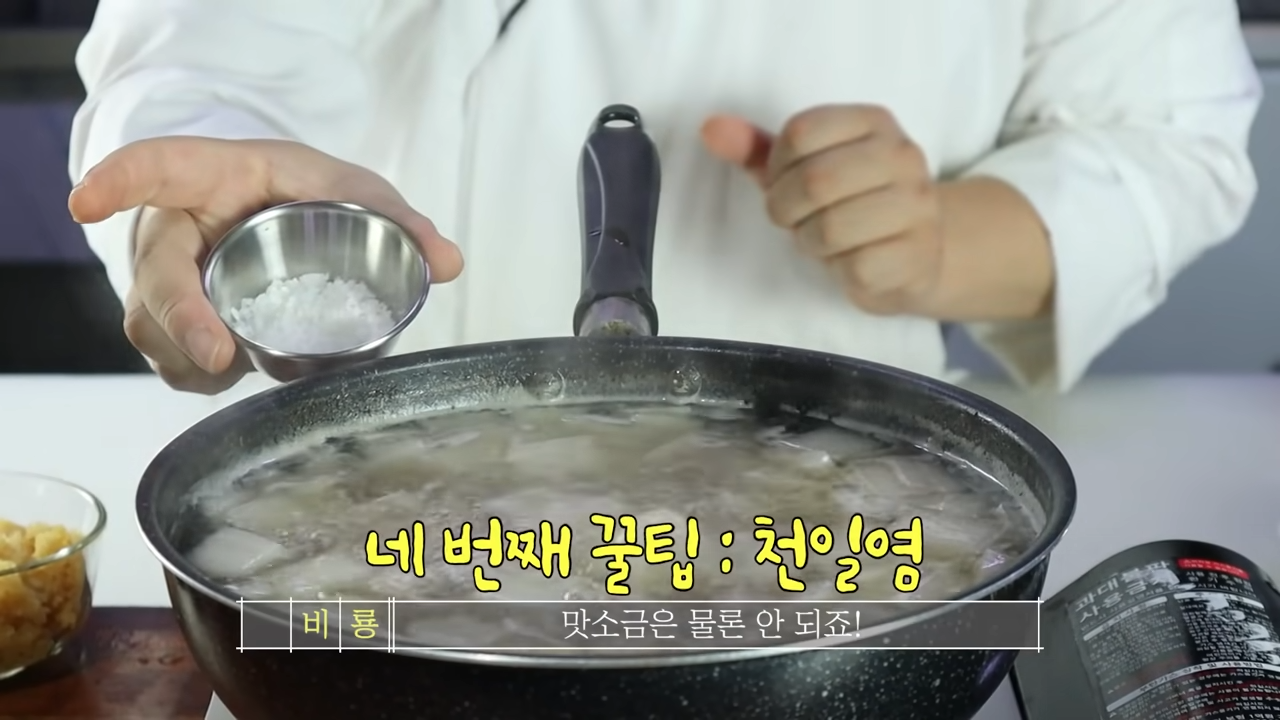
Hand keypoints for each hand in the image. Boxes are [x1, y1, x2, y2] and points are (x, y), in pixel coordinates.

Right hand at [68, 137, 463, 393]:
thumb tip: (450, 263)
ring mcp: (166, 274)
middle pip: (152, 274)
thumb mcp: (351, 189)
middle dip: (179, 318)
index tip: (85, 200)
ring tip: (235, 368)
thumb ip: (400, 220)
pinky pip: (165, 352)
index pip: (152, 167)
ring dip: (190, 358)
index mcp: (211, 176)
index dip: (116, 182)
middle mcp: (174, 227)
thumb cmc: (298, 188)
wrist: (270, 205)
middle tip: (219, 353)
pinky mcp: (170, 315)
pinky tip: (229, 375)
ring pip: (151, 324)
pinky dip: (195, 372)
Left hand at [701, 105, 942, 314]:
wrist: (916, 250)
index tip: (784, 181)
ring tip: (822, 237)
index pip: (800, 132)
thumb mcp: (806, 167)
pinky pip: (853, 266)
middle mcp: (903, 156)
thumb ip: (758, 150)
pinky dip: (837, 268)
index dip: (777, 166)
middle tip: (793, 217)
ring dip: (810, 241)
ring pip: (830, 228)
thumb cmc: (851, 202)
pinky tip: (849, 259)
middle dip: (786, 208)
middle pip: (814, 180)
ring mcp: (915, 206)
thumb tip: (711, 129)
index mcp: (874, 122)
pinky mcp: (915, 253)